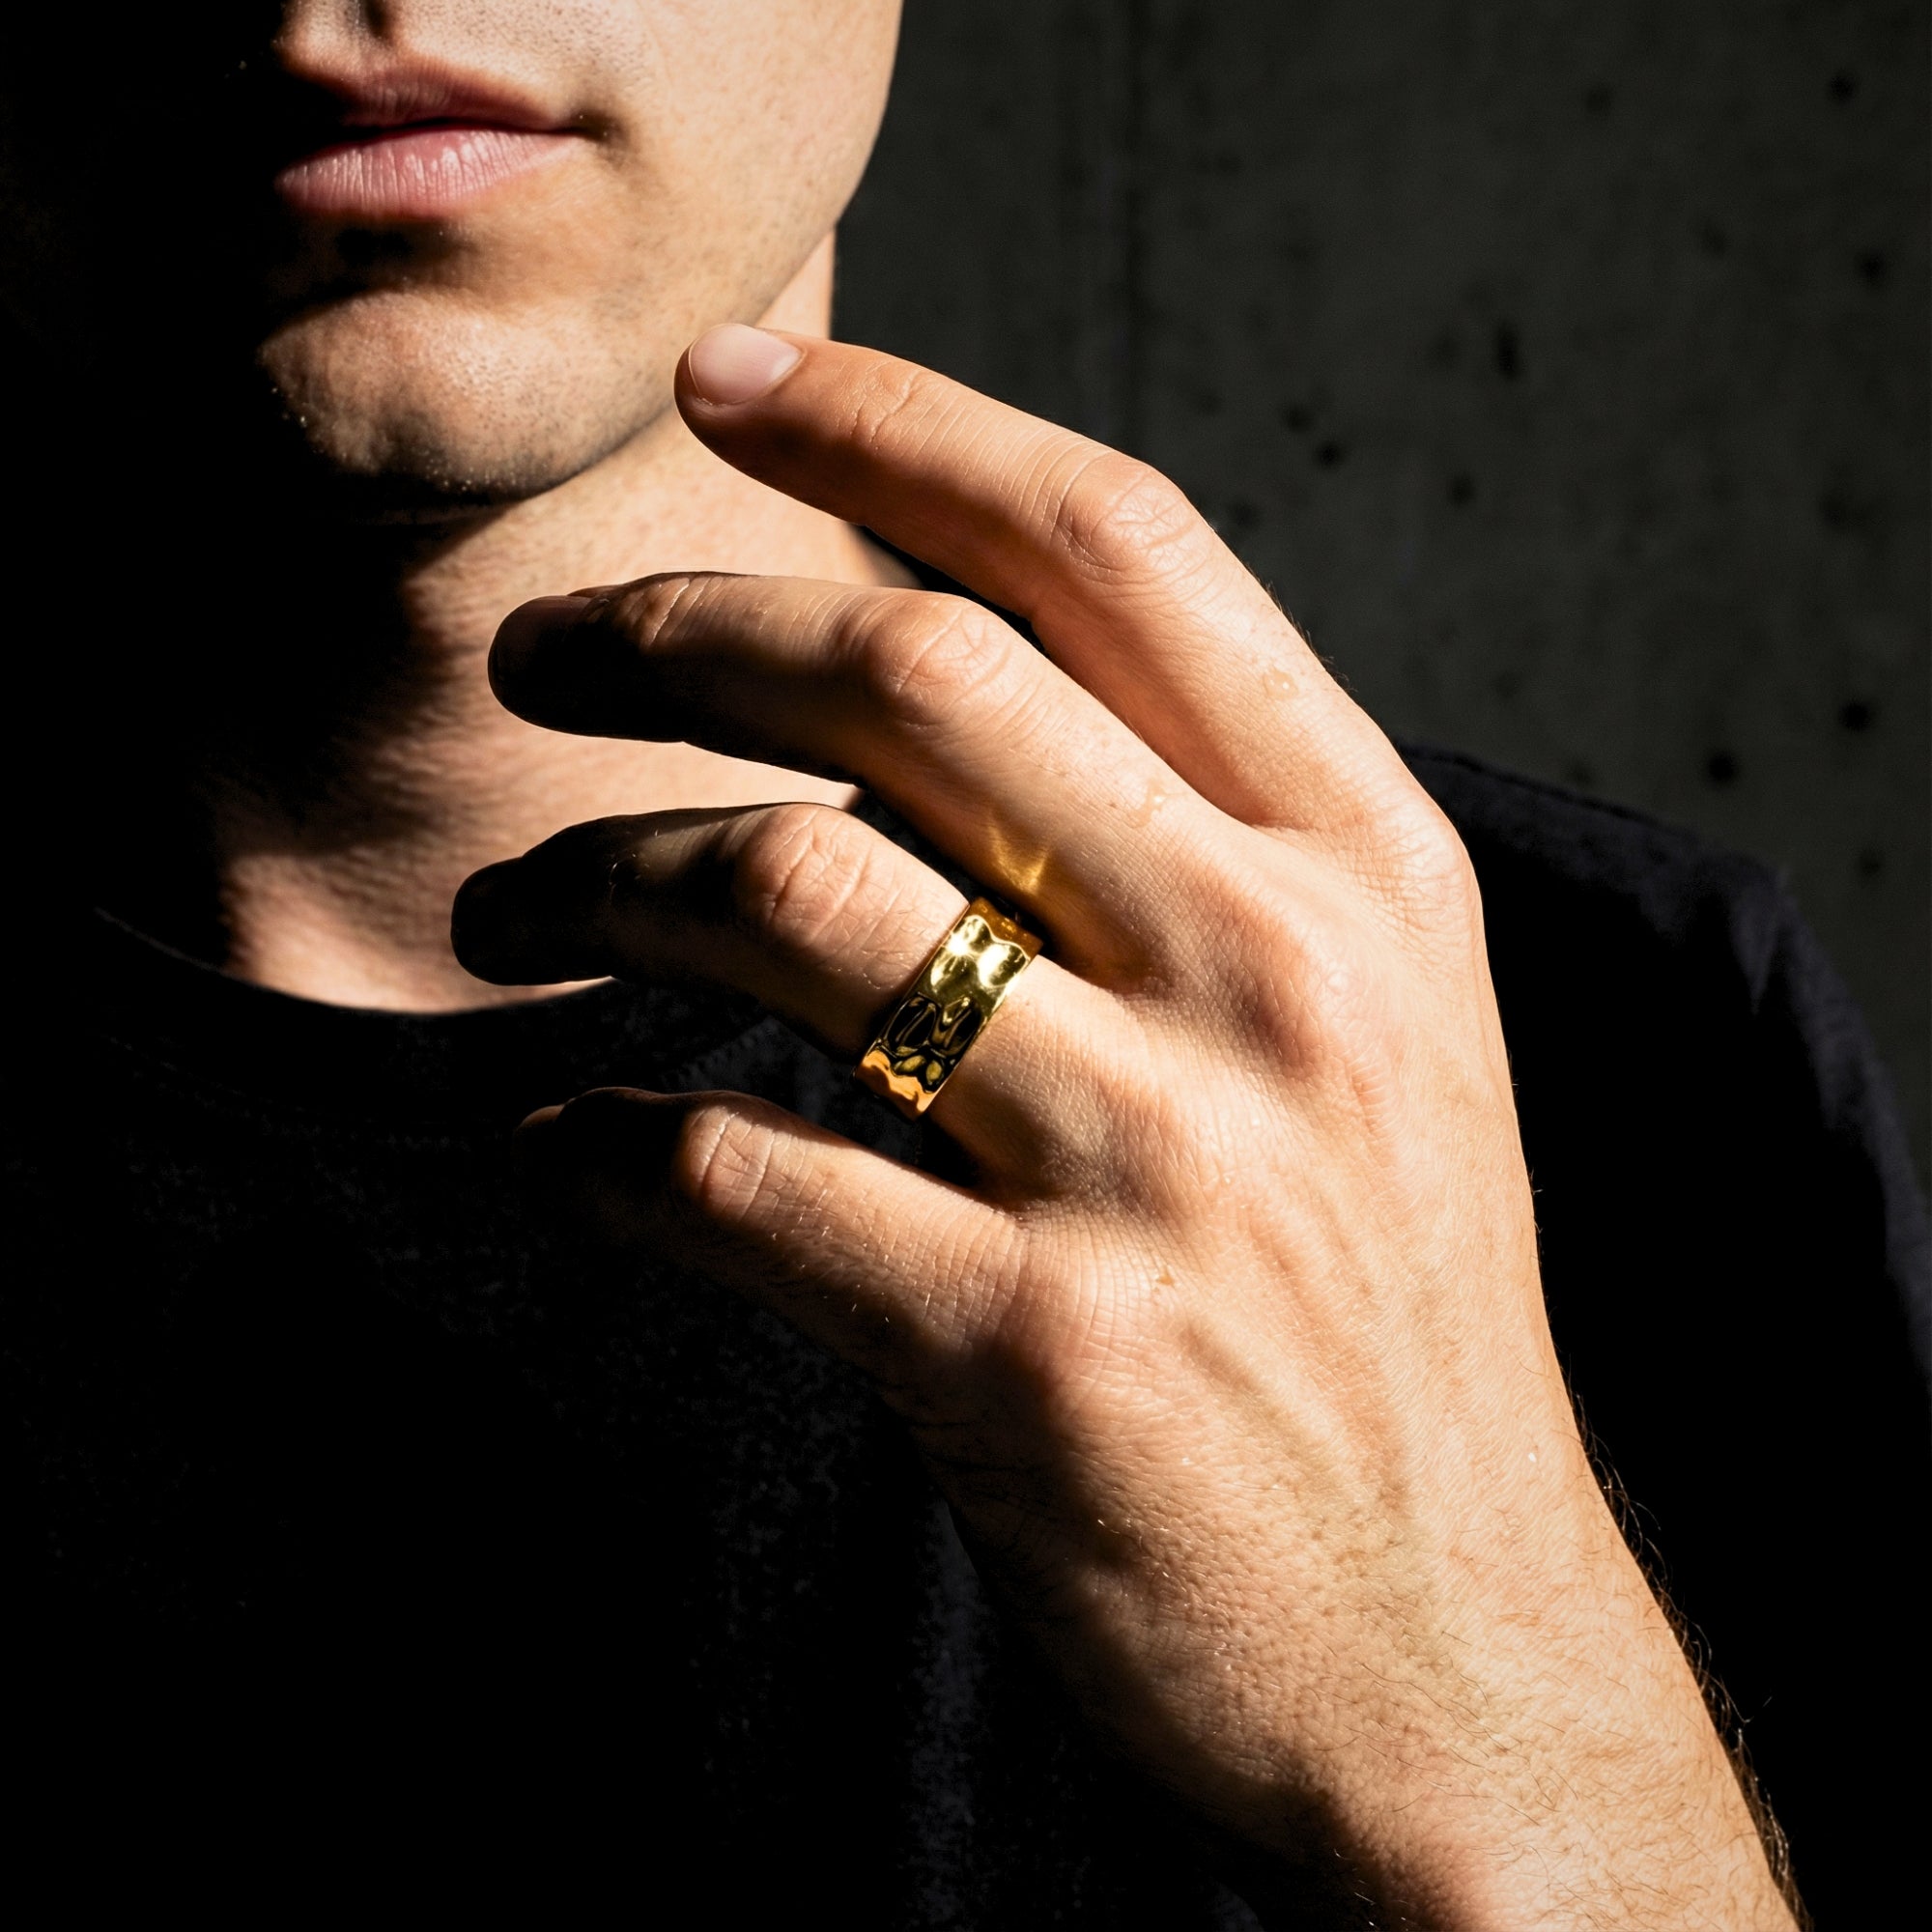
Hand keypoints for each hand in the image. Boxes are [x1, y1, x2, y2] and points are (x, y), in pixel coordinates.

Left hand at [453, 327, 1794, 1927]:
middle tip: (548, 655)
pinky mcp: (1037, 1357)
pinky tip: (561, 1137)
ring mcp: (1163, 1166)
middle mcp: (1279, 978)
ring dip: (597, 876)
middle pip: (912, 676)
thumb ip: (1199, 847)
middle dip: (681, 625)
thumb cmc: (1383, 1311)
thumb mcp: (1372, 1028)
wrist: (1457, 1640)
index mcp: (1366, 867)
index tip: (728, 387)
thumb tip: (921, 682)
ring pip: (788, 897)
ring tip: (516, 911)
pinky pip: (731, 1177)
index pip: (1113, 547)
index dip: (900, 427)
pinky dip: (597, 1138)